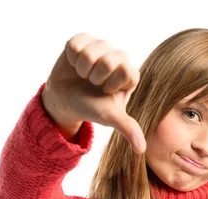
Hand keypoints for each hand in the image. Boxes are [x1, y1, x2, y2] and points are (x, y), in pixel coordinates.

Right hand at [43, 32, 145, 152]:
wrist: (66, 101)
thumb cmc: (91, 108)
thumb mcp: (110, 118)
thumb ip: (128, 128)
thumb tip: (141, 150)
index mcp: (129, 74)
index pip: (127, 70)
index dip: (112, 83)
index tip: (106, 91)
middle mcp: (118, 57)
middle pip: (110, 59)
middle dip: (96, 77)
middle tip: (93, 84)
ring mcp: (101, 46)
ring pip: (92, 51)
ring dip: (83, 69)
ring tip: (84, 76)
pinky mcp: (84, 39)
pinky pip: (76, 44)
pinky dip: (72, 58)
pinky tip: (75, 66)